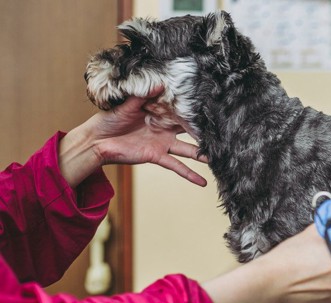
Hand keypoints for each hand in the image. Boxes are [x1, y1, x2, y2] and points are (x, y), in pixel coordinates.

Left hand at [58, 88, 205, 187]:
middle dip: (206, 132)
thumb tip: (160, 83)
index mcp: (160, 112)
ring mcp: (163, 143)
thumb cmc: (110, 117)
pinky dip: (189, 175)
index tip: (213, 107)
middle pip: (190, 130)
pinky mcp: (157, 156)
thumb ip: (143, 94)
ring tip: (219, 160)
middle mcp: (166, 128)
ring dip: (203, 155)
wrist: (97, 139)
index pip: (182, 110)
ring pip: (188, 150)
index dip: (196, 109)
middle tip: (225, 134)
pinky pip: (177, 167)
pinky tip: (202, 182)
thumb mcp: (127, 103)